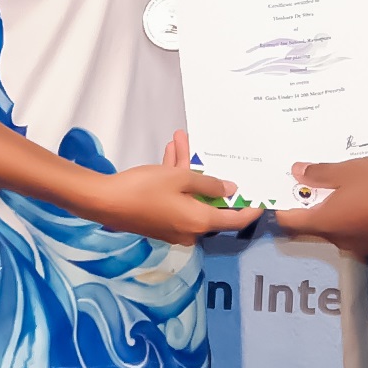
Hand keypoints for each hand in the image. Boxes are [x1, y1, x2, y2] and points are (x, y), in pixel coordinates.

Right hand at [77, 131, 261, 243]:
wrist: (105, 201)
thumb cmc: (146, 189)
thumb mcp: (180, 179)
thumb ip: (209, 183)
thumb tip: (231, 190)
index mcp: (200, 222)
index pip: (235, 220)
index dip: (250, 208)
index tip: (262, 197)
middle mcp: (190, 228)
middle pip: (210, 202)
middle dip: (210, 174)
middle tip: (218, 152)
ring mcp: (173, 224)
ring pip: (189, 194)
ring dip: (187, 167)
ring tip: (183, 139)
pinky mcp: (159, 218)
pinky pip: (175, 196)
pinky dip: (175, 175)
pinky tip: (172, 148)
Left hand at [274, 157, 367, 259]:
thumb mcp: (346, 170)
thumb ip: (319, 173)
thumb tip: (296, 172)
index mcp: (326, 222)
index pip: (291, 223)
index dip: (281, 210)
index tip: (279, 196)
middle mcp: (339, 240)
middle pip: (314, 227)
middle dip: (310, 209)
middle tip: (311, 187)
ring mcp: (360, 246)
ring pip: (336, 232)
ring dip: (333, 216)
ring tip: (339, 192)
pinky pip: (356, 235)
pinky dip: (352, 221)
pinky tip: (363, 204)